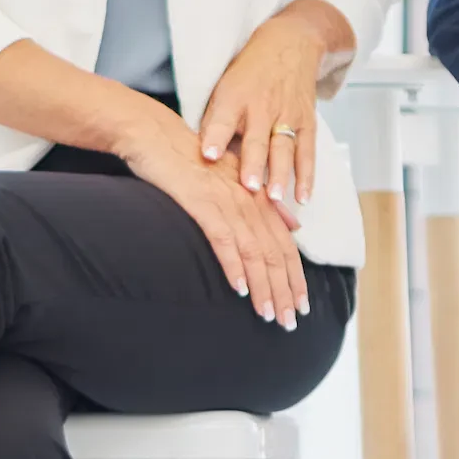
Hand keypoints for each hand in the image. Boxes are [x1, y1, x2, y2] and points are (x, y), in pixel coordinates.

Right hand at [130, 118, 312, 327]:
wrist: (157, 137)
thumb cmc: (192, 160)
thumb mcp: (235, 179)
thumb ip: (266, 205)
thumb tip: (296, 227)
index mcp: (259, 199)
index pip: (285, 245)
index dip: (295, 277)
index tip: (302, 305)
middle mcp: (250, 201)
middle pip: (275, 253)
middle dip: (285, 291)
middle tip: (290, 322)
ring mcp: (228, 203)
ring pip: (255, 252)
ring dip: (263, 287)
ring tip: (269, 315)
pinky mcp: (203, 204)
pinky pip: (223, 240)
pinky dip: (234, 266)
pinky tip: (240, 288)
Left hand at [194, 0, 351, 207]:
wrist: (290, 44)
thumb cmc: (249, 71)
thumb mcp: (224, 85)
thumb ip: (214, 119)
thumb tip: (200, 156)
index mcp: (235, 96)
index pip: (223, 118)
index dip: (215, 136)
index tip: (208, 155)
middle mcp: (262, 107)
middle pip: (257, 139)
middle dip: (253, 163)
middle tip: (249, 187)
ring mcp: (287, 115)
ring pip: (284, 148)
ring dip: (280, 174)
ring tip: (275, 198)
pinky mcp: (306, 122)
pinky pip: (307, 152)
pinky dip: (306, 175)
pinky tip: (303, 197)